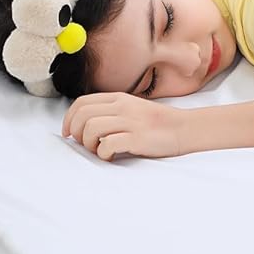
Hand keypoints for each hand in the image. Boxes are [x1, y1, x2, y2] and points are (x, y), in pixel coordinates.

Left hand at [61, 92, 186, 160]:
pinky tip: (112, 156)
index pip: (82, 103)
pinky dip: (104, 153)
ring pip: (91, 128)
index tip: (69, 133)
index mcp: (119, 98)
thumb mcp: (132, 108)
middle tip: (85, 144)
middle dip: (76, 133)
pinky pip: (107, 144)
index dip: (69, 119)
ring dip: (88, 144)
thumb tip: (82, 125)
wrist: (184, 129)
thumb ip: (111, 111)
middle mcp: (123, 107)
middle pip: (82, 115)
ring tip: (99, 150)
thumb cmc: (156, 123)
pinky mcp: (138, 138)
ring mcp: (131, 122)